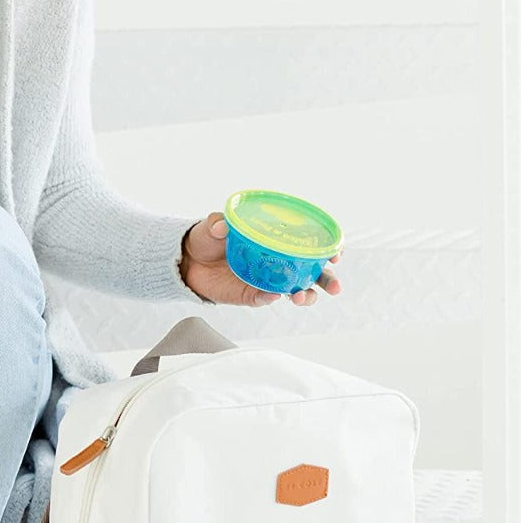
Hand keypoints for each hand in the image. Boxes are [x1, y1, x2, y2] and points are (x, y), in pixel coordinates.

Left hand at [180, 212, 342, 306]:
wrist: (187, 260)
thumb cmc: (208, 238)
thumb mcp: (213, 225)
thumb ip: (218, 223)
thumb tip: (220, 226)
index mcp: (275, 241)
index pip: (308, 245)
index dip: (326, 249)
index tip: (336, 253)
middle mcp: (277, 262)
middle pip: (311, 273)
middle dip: (327, 280)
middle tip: (334, 287)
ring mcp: (266, 280)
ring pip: (295, 291)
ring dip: (304, 295)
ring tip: (300, 297)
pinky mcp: (250, 295)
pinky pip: (265, 299)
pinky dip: (270, 298)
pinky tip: (273, 295)